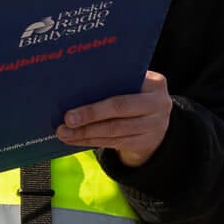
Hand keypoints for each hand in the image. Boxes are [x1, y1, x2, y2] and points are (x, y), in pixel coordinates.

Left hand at [56, 71, 171, 167]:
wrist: (156, 120)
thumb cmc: (135, 94)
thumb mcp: (134, 82)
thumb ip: (114, 80)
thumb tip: (77, 84)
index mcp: (155, 83)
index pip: (126, 86)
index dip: (102, 94)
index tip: (76, 94)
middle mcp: (159, 105)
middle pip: (119, 110)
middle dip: (90, 115)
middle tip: (67, 119)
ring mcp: (154, 127)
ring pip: (114, 131)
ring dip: (86, 133)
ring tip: (64, 133)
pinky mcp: (144, 143)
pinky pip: (114, 143)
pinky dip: (91, 141)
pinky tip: (75, 139)